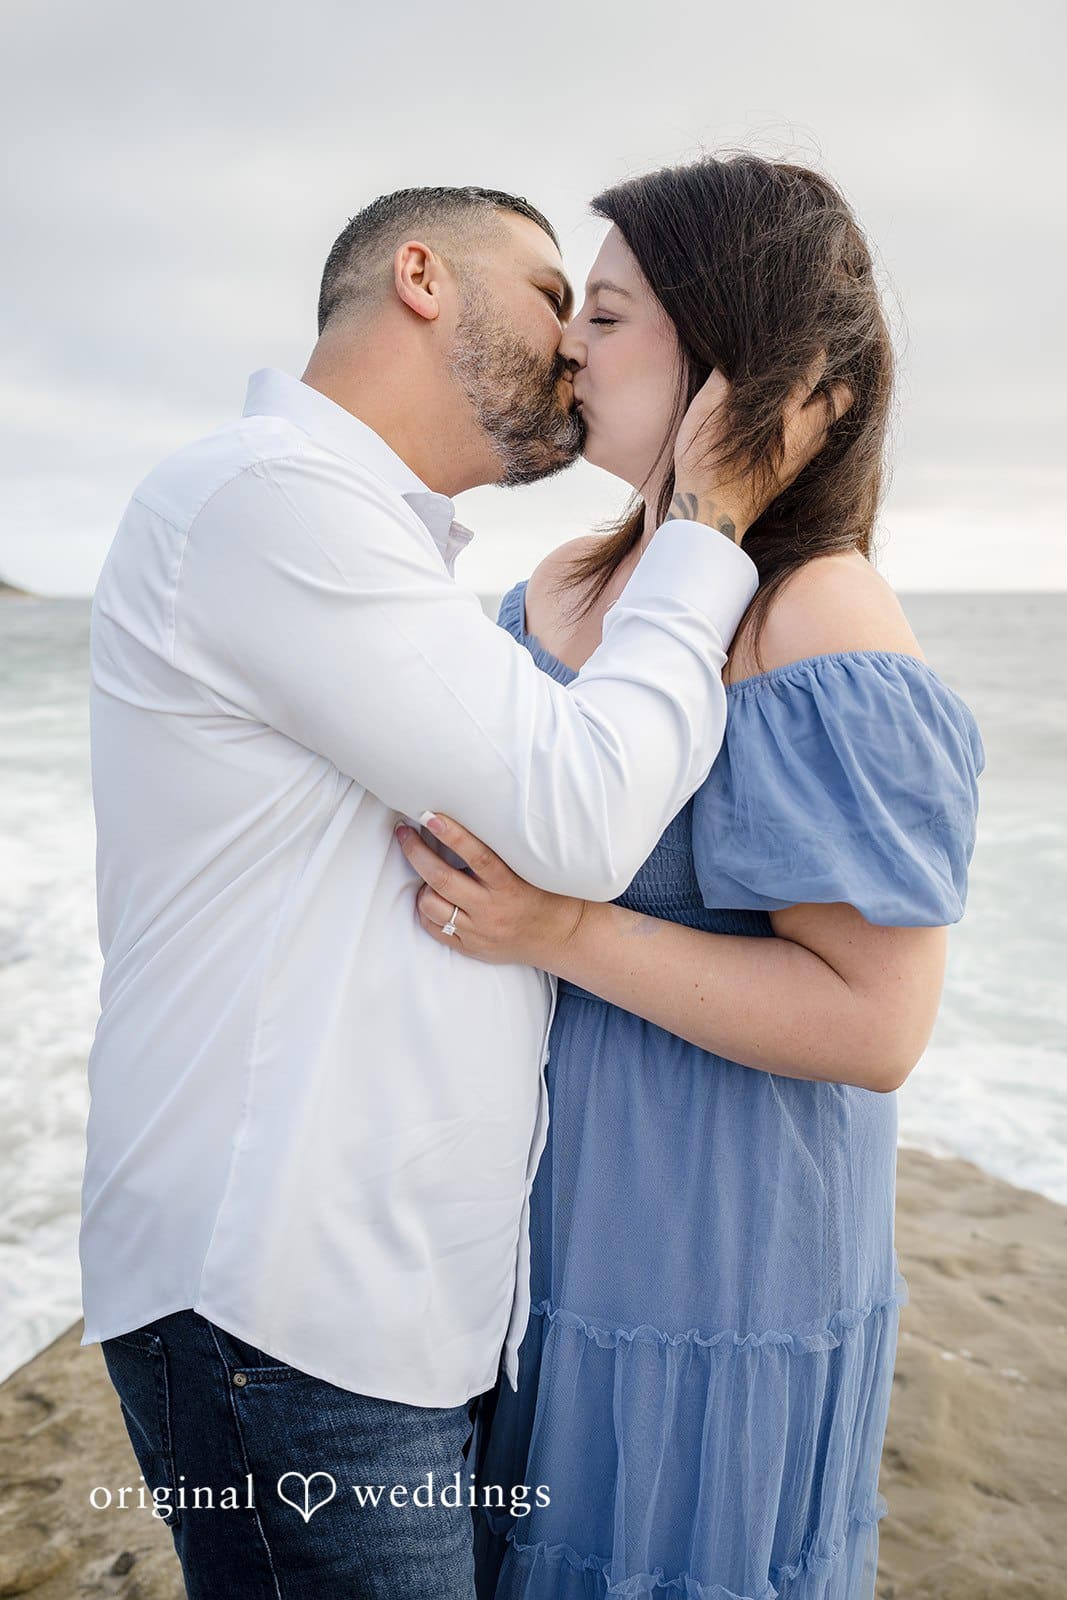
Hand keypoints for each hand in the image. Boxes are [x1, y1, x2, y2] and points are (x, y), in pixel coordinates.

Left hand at [393, 814, 586, 967]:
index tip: (430, 816)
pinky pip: (434, 928)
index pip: (478, 856)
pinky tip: (433, 897)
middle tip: (404, 831)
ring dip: (421, 885)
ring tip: (425, 872)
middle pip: (442, 879)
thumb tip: (461, 822)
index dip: (453, 835)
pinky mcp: (469, 947)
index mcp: (509, 885)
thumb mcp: (528, 869)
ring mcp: (478, 931)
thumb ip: (498, 852)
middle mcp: (491, 909)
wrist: (557, 936)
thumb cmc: (540, 892)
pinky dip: (427, 910)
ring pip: (431, 905)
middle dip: (416, 852)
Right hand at [672, 356, 852, 540]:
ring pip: (829, 426)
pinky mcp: (794, 474)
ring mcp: (800, 456)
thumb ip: (723, 382)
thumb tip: (735, 357)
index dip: (815, 354)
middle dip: (836, 384)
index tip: (813, 345)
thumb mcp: (703, 414)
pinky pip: (816, 448)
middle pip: (839, 399)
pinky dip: (814, 435)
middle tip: (821, 376)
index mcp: (780, 413)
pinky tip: (796, 432)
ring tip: (809, 403)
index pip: (811, 371)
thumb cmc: (703, 461)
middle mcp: (799, 433)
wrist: (710, 514)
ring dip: (824, 412)